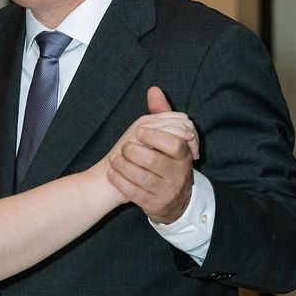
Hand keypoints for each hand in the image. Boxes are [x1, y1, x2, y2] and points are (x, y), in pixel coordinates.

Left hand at [106, 87, 198, 223]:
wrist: (173, 200)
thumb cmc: (168, 162)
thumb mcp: (169, 139)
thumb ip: (162, 115)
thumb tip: (153, 90)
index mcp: (184, 156)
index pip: (174, 144)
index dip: (155, 136)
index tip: (138, 131)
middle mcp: (178, 175)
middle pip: (154, 160)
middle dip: (134, 152)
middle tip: (123, 146)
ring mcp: (167, 192)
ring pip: (142, 178)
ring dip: (123, 166)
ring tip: (112, 158)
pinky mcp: (154, 205)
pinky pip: (134, 194)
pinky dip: (119, 181)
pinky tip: (111, 173)